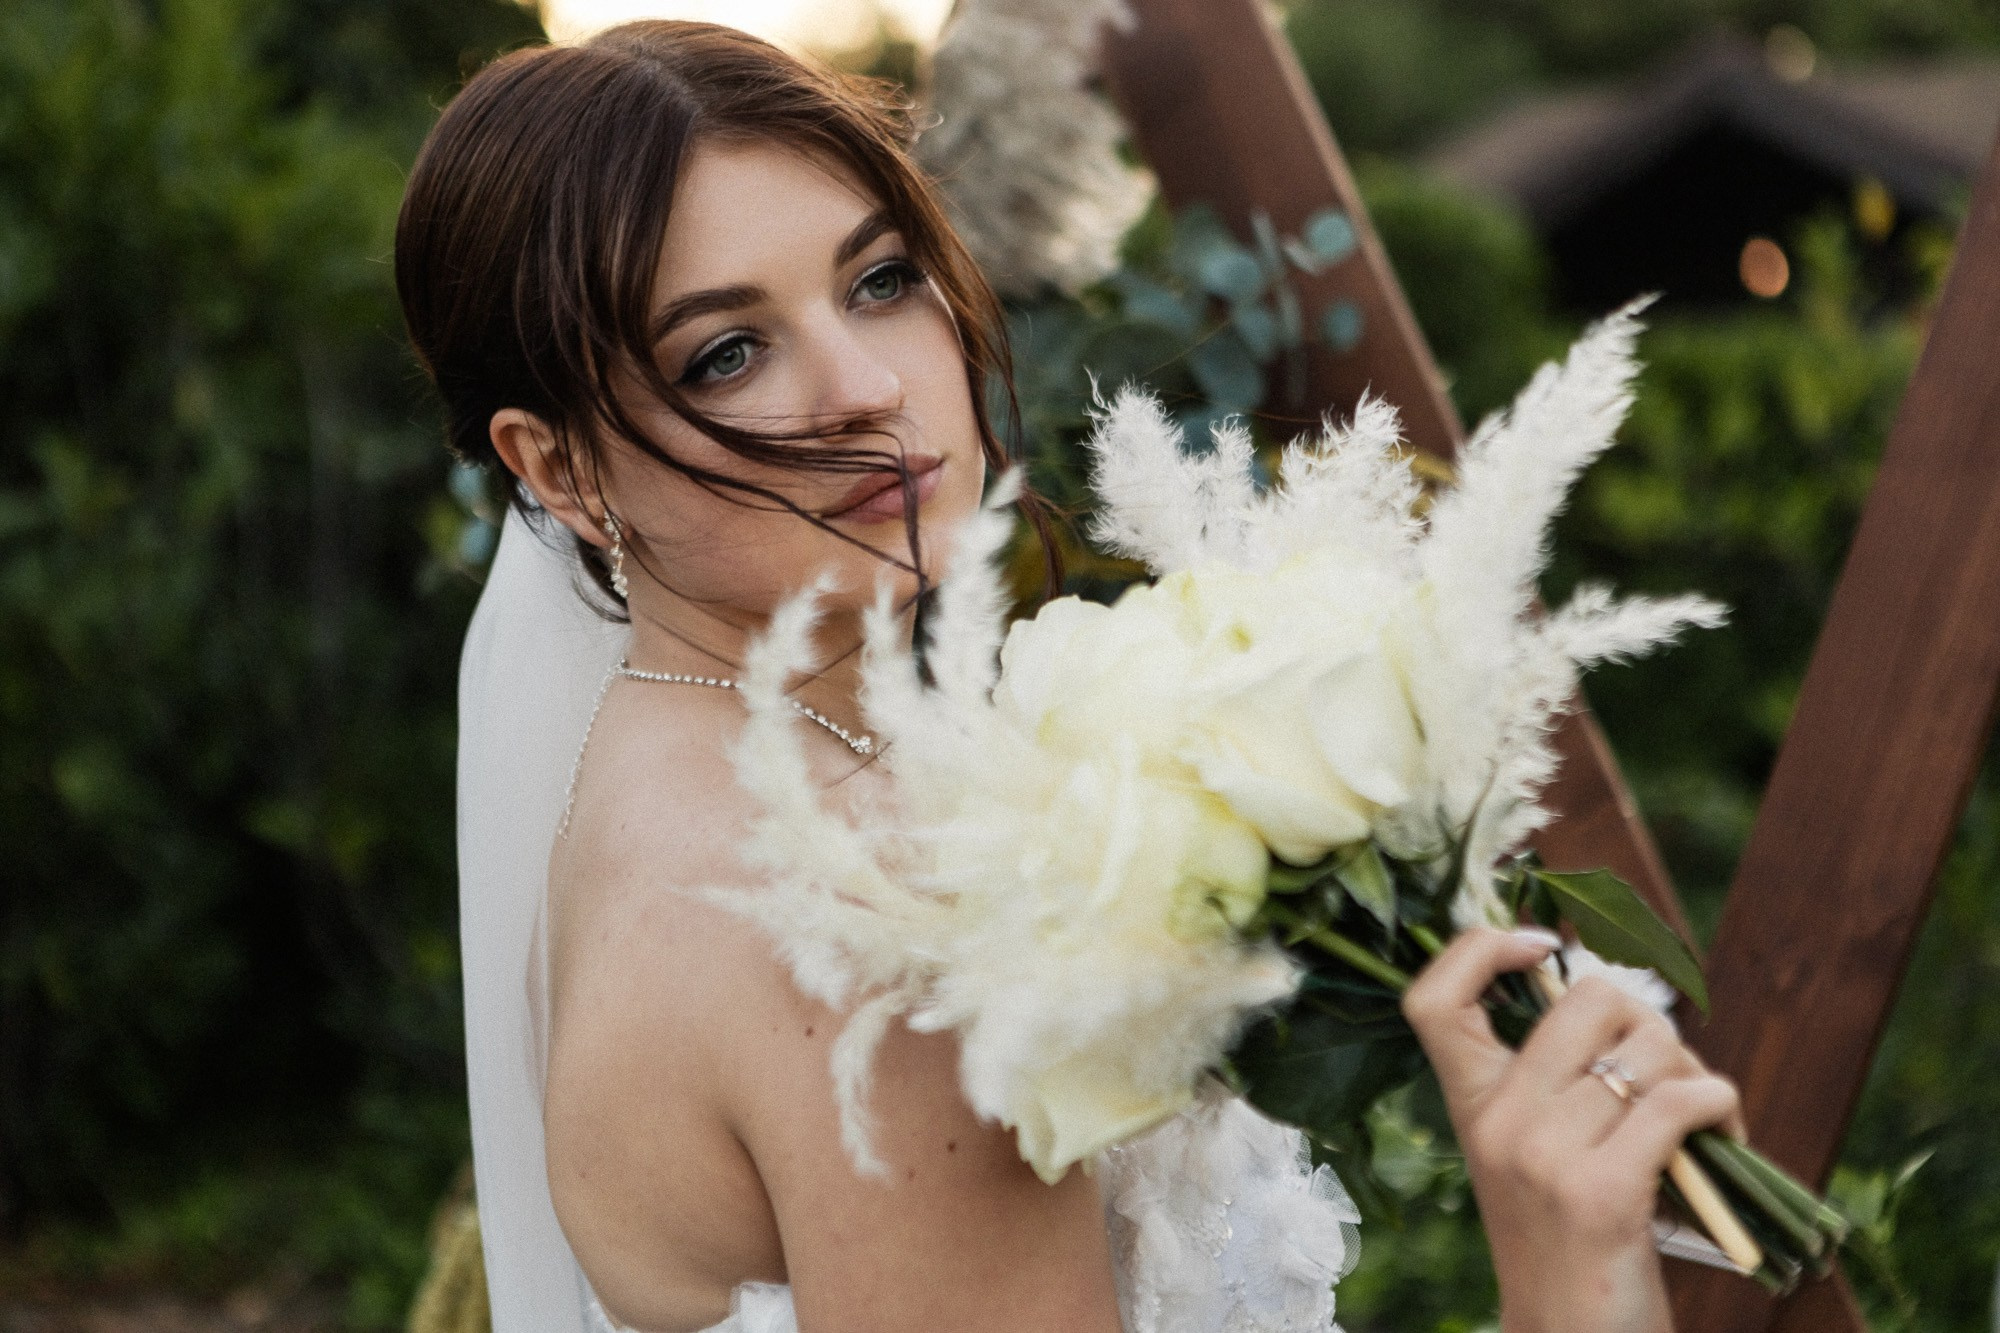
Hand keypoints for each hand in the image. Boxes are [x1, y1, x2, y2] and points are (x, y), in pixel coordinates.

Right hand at [1402, 927, 1742, 1332]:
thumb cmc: (1566, 1241)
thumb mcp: (1528, 1153)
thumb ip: (1550, 1082)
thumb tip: (1620, 1003)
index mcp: (1469, 1107)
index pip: (1434, 997)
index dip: (1481, 948)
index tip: (1540, 947)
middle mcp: (1497, 1122)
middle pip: (1582, 999)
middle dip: (1643, 1016)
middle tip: (1659, 1063)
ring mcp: (1545, 1156)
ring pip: (1648, 1049)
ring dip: (1693, 1069)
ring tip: (1697, 1114)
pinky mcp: (1604, 1192)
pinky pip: (1680, 1101)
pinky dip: (1718, 1102)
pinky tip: (1722, 1127)